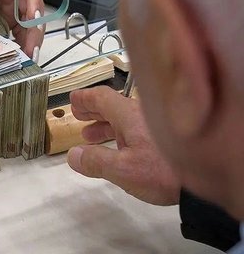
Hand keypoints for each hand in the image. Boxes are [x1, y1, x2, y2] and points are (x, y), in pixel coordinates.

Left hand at [0, 0, 44, 58]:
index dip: (35, 3)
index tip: (33, 20)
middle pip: (32, 11)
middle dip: (33, 33)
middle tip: (30, 53)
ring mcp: (9, 4)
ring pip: (24, 25)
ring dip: (24, 43)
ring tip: (22, 61)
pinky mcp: (1, 15)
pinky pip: (10, 31)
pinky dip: (10, 43)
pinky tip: (9, 57)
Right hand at [67, 86, 180, 205]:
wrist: (205, 179)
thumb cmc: (163, 171)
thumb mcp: (122, 169)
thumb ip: (95, 161)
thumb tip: (73, 155)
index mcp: (129, 114)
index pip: (101, 97)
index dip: (85, 98)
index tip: (73, 99)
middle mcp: (141, 114)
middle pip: (112, 106)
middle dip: (93, 110)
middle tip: (78, 113)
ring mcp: (154, 125)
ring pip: (124, 118)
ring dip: (104, 124)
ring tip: (90, 135)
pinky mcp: (163, 138)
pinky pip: (134, 128)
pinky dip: (119, 133)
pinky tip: (116, 147)